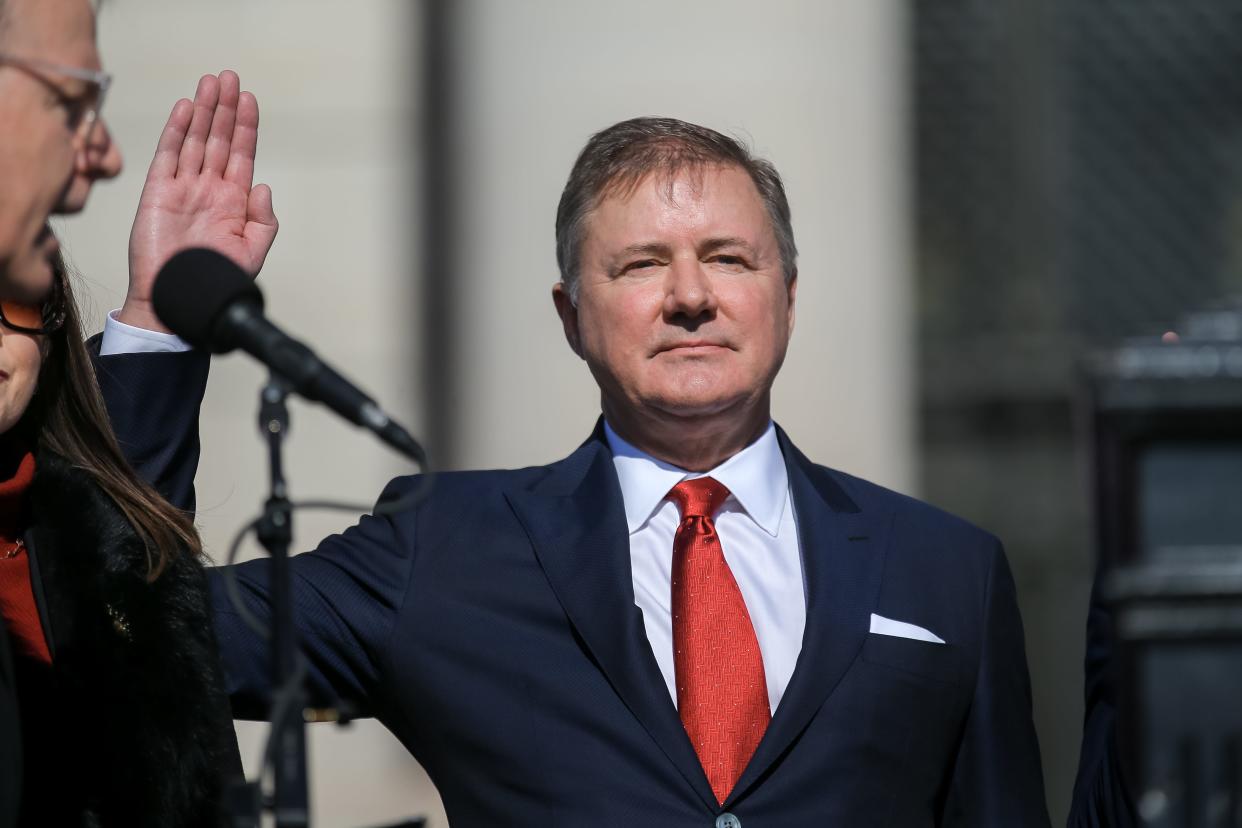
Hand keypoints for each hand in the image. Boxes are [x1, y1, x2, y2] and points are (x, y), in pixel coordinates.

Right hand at [121, 71, 277, 332]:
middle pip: (219, 139)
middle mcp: (209, 189)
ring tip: (210, 82)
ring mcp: (183, 188)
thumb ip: (263, 220)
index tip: (250, 100)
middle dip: (225, 108)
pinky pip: (168, 155)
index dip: (246, 126)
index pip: (242, 154)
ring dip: (203, 111)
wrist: (176, 300)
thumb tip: (263, 187)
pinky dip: (177, 131)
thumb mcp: (252, 251)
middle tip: (230, 77)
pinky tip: (185, 109)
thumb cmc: (213, 281)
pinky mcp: (157, 192)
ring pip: (195, 140)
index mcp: (233, 201)